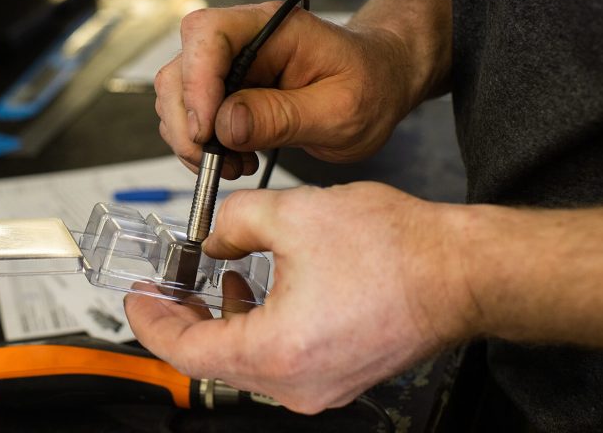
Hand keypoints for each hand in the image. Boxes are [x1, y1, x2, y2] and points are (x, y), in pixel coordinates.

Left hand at [123, 182, 476, 413]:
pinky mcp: (339, 373)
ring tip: (209, 278)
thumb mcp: (293, 215)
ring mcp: (321, 386)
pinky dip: (255, 325)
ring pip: (246, 359)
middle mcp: (297, 385)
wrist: (463, 272)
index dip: (152, 321)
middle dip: (183, 318)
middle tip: (166, 287)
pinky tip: (255, 288)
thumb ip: (232, 224)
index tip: (138, 297)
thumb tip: (212, 237)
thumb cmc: (398, 253)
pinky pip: (278, 358)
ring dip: (220, 319)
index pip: (187, 352)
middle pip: (213, 360)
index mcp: (278, 354)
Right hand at [155, 4, 420, 177]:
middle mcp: (241, 39)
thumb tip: (225, 126)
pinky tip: (235, 160)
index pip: (208, 35)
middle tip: (215, 162)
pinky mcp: (223, 91)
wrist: (378, 86)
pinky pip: (190, 116)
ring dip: (193, 139)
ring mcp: (228, 66)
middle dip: (187, 122)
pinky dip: (201, 146)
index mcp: (272, 27)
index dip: (197, 83)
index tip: (207, 131)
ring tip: (235, 165)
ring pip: (176, 96)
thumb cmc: (370, 87)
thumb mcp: (341, 111)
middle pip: (180, 68)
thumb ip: (283, 117)